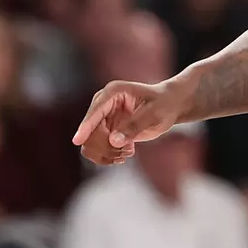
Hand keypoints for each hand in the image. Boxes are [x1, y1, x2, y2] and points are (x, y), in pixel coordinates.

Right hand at [72, 78, 196, 164]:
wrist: (169, 106)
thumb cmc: (164, 104)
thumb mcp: (154, 114)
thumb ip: (134, 126)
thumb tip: (113, 141)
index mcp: (113, 92)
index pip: (95, 111)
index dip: (86, 127)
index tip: (78, 141)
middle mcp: (103, 104)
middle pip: (90, 130)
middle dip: (105, 146)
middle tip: (126, 152)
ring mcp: (103, 117)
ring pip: (91, 142)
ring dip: (107, 153)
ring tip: (128, 152)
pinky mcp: (106, 130)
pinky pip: (97, 148)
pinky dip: (110, 155)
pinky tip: (127, 152)